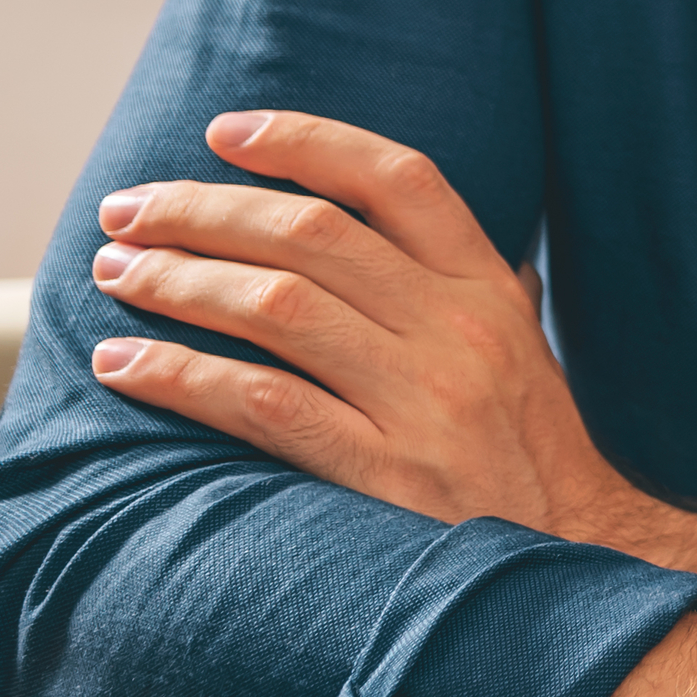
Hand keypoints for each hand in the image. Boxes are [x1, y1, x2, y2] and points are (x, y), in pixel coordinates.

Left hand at [84, 110, 664, 553]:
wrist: (580, 563)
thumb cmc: (533, 456)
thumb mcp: (523, 349)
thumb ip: (474, 283)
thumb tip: (414, 225)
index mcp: (489, 289)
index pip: (398, 180)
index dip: (306, 142)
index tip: (223, 132)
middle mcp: (458, 330)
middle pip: (313, 234)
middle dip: (202, 210)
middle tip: (127, 212)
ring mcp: (422, 400)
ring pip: (276, 308)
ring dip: (177, 283)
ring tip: (117, 274)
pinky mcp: (383, 473)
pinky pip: (261, 404)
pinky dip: (179, 376)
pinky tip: (124, 365)